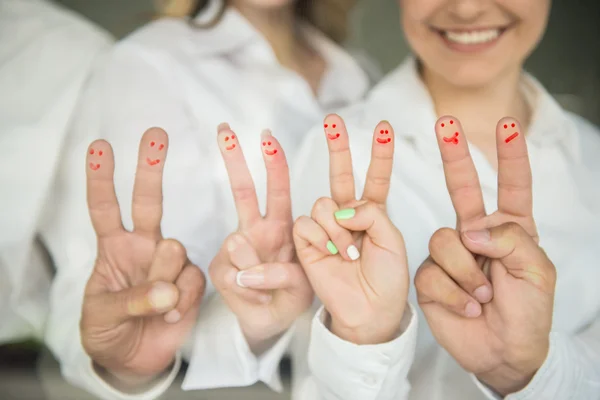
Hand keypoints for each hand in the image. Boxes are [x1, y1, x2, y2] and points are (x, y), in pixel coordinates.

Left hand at [81, 128, 205, 387]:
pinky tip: (172, 313)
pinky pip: (192, 279)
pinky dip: (182, 299)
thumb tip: (166, 290)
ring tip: (157, 307)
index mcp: (114, 249)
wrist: (134, 359)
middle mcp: (143, 247)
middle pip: (147, 201)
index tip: (99, 147)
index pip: (104, 208)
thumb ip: (130, 300)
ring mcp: (168, 264)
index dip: (101, 179)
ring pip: (173, 249)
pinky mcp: (190, 282)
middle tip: (155, 134)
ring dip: (162, 279)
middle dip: (149, 167)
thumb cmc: (107, 331)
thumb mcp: (101, 316)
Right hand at [209, 124, 312, 353]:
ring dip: (258, 269)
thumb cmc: (300, 294)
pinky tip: (259, 298)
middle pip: (243, 191)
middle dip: (233, 160)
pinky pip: (233, 275)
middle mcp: (258, 231)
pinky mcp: (222, 271)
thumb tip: (241, 258)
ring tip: (271, 289)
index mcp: (285, 225)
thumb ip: (287, 270)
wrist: (279, 322)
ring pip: (236, 242)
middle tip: (223, 129)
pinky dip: (251, 291)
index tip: (267, 135)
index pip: (278, 188)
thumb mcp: (310, 279)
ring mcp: (238, 250)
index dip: (273, 162)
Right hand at [293, 115, 408, 344]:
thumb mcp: (392, 239)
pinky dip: (321, 236)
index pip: (375, 178)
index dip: (379, 154)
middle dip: (337, 146)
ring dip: (338, 227)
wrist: (370, 310)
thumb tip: (341, 208)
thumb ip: (370, 212)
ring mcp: (326, 228)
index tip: (385, 127)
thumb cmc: (387, 278)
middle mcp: (347, 217)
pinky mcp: (307, 242)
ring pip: (322, 203)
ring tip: (349, 251)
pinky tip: (332, 252)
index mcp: (372, 214)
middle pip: (339, 175)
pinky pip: (307, 223)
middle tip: (333, 119)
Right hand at [415, 117, 555, 394]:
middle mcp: (478, 235)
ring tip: (483, 296)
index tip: (508, 124)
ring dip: (466, 272)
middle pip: (463, 188)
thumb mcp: (537, 272)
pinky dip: (453, 292)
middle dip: (455, 155)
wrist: (502, 352)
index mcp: (511, 229)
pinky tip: (467, 306)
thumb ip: (510, 239)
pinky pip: (432, 272)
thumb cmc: (528, 312)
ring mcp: (452, 254)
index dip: (510, 155)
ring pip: (444, 240)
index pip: (512, 186)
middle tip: (446, 123)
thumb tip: (470, 228)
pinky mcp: (431, 276)